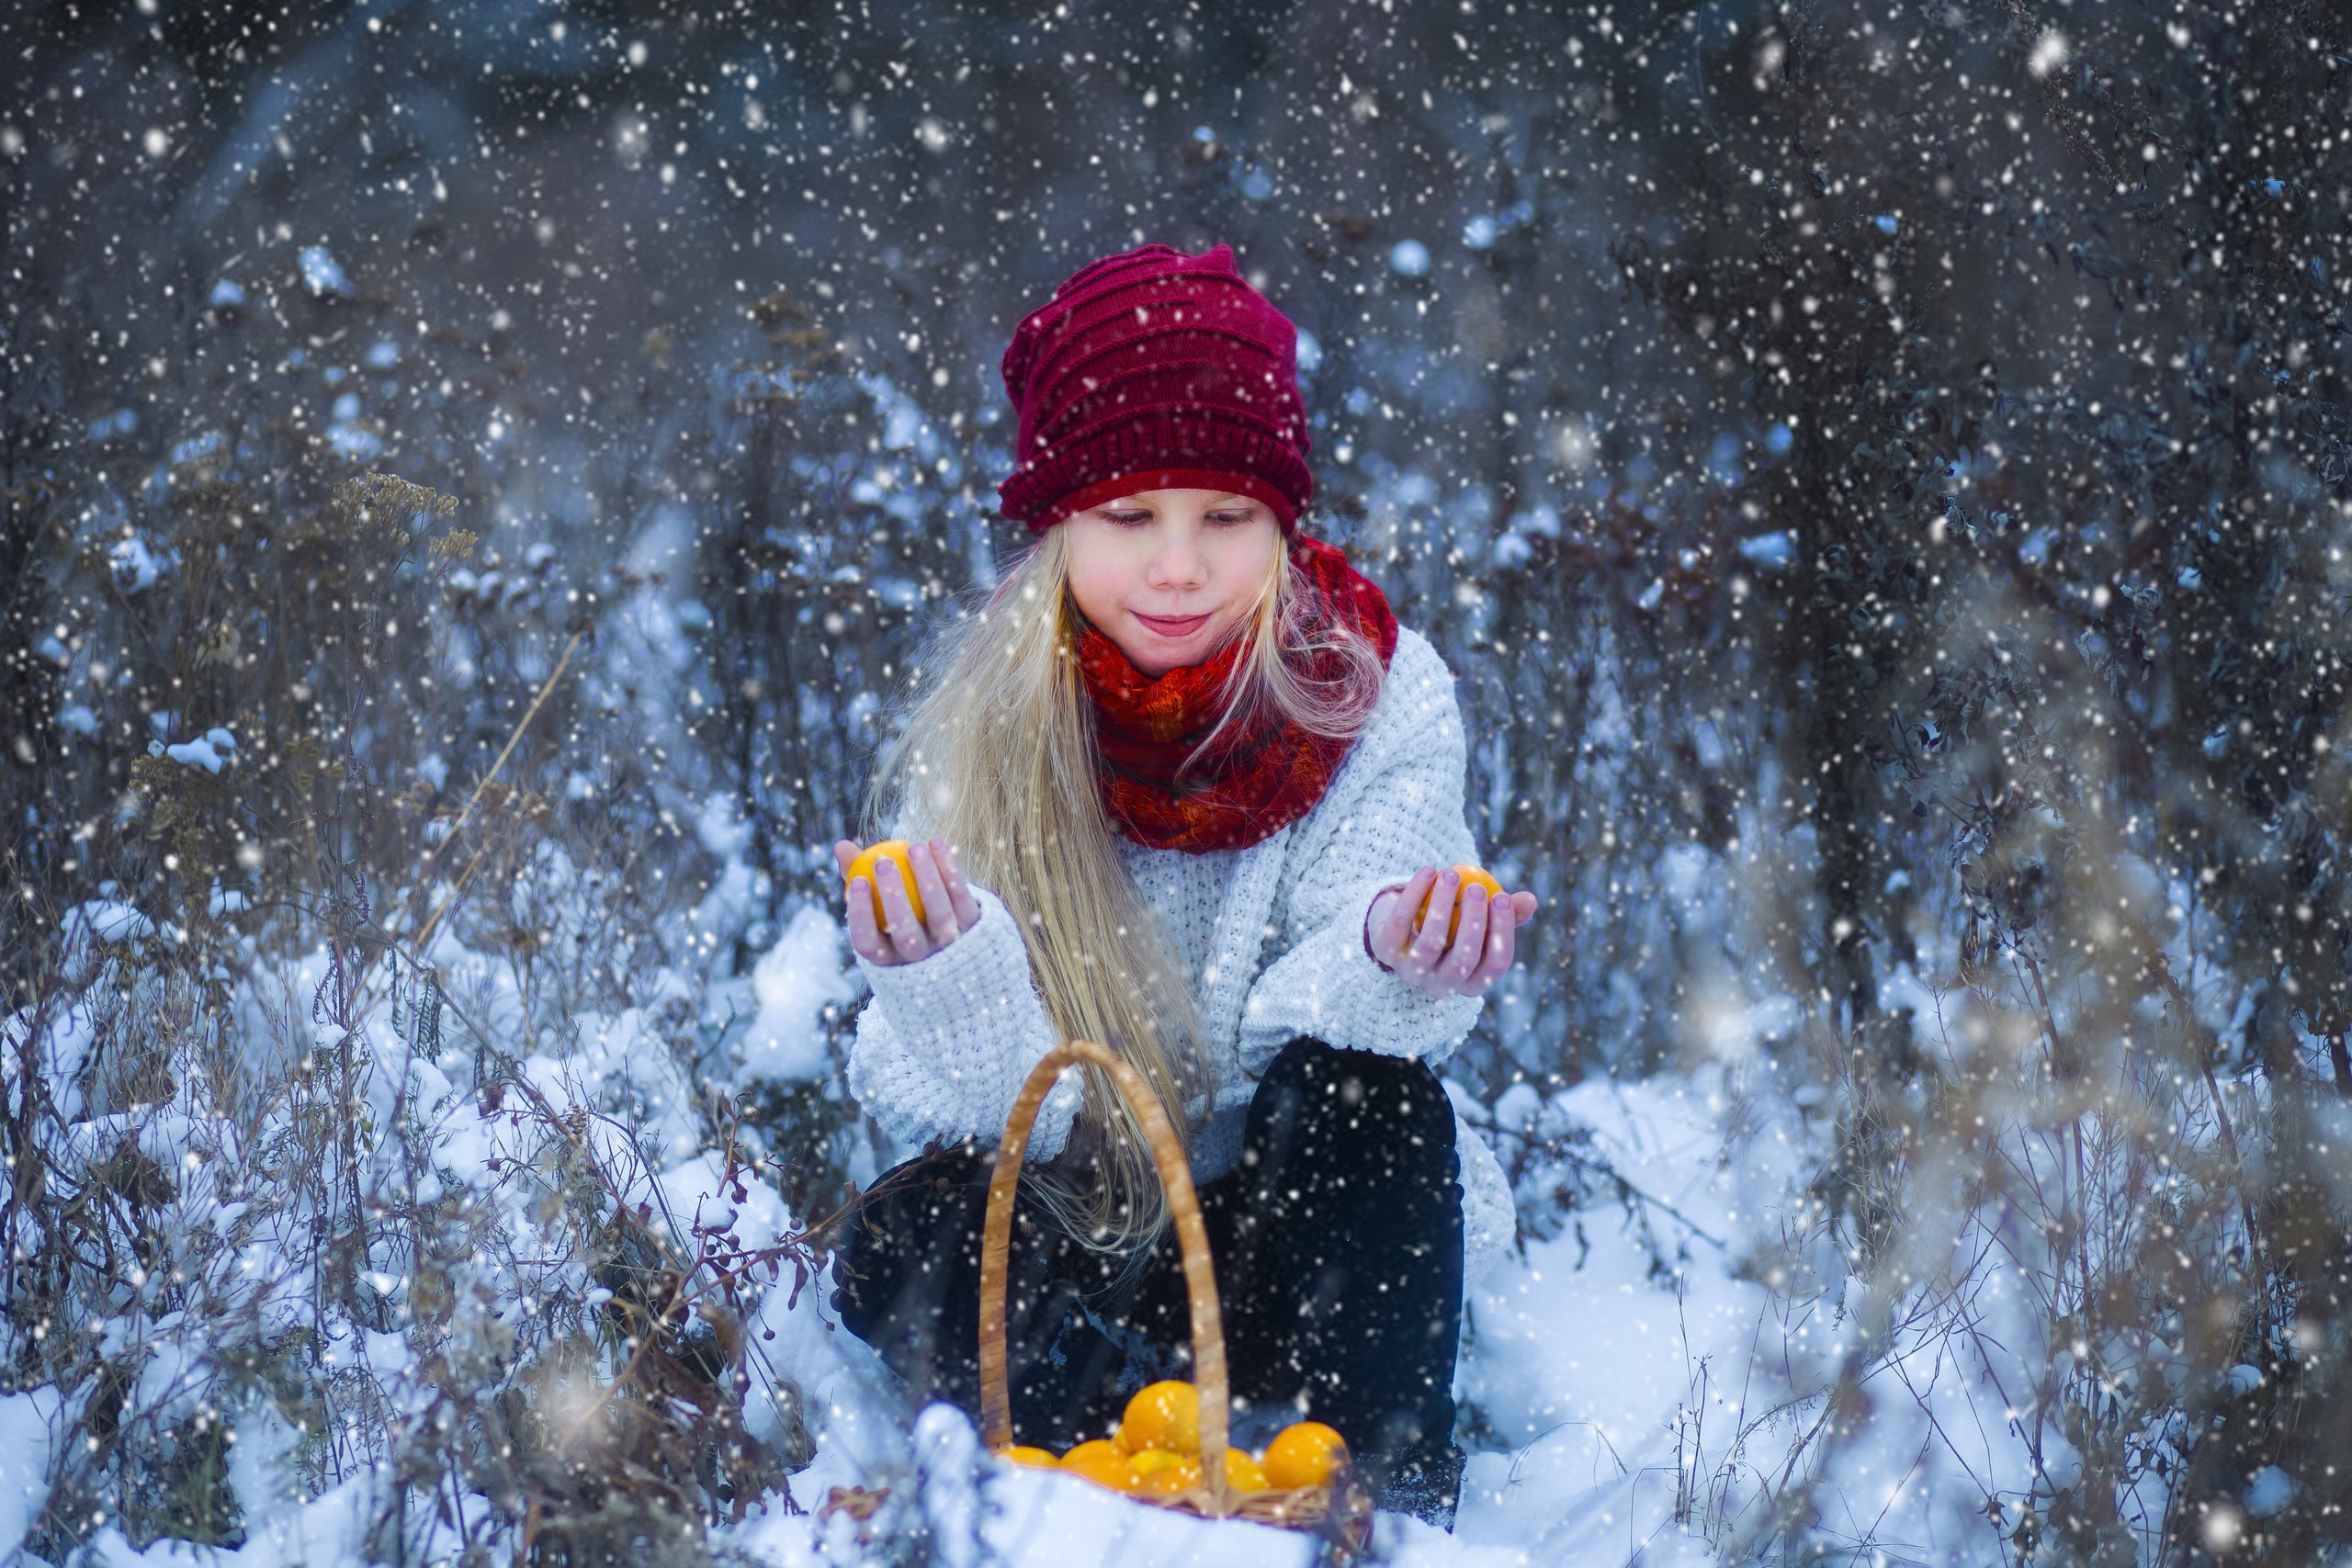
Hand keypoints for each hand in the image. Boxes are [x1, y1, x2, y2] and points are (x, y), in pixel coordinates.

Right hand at [834, 837, 982, 966]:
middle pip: (906, 933)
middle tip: (882, 862)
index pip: (868, 944)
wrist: (956, 933)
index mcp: (889, 959)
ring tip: (913, 848)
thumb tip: (841, 845)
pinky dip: (949, 869)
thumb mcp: (878, 901)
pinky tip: (935, 842)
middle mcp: (921, 960)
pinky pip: (961, 896)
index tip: (857, 882)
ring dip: (925, 879)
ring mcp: (951, 946)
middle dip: (893, 897)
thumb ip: (858, 875)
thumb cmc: (902, 912)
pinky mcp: (975, 928)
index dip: (861, 916)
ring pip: (938, 915)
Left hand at [1365, 866, 1539, 998]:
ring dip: (1442, 906)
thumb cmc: (1451, 922)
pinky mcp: (1385, 952)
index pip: (1494, 965)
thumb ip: (1503, 912)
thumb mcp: (1478, 917)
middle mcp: (1442, 984)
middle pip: (1464, 960)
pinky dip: (1414, 894)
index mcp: (1471, 981)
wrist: (1399, 923)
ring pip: (1431, 943)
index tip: (1503, 898)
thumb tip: (1531, 901)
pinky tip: (1429, 870)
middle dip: (1474, 923)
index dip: (1503, 933)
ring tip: (1452, 874)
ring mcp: (1411, 972)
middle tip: (1478, 890)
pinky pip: (1401, 922)